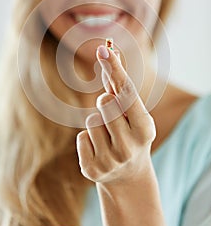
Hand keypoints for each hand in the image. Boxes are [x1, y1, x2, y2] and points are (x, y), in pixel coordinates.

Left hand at [76, 45, 155, 183]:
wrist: (129, 176)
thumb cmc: (131, 133)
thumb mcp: (133, 113)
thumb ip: (119, 86)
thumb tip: (107, 50)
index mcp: (145, 129)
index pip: (127, 93)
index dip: (115, 69)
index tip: (103, 49)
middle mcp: (129, 146)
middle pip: (105, 102)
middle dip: (107, 103)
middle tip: (115, 117)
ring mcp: (110, 161)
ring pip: (91, 120)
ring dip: (98, 123)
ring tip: (109, 137)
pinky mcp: (92, 170)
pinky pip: (81, 137)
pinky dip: (88, 139)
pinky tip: (100, 149)